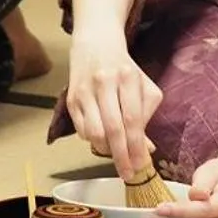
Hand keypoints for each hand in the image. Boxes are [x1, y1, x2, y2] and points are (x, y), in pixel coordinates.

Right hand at [65, 28, 161, 181]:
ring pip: (94, 133)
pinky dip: (93, 140)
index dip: (137, 146)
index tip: (142, 166)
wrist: (95, 43)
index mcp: (127, 77)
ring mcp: (84, 90)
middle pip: (113, 129)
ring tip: (117, 154)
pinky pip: (81, 130)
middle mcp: (103, 82)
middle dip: (122, 156)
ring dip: (106, 150)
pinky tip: (102, 137)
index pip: (133, 119)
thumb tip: (147, 150)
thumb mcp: (142, 86)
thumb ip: (146, 116)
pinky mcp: (70, 99)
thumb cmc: (124, 68)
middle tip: (129, 174)